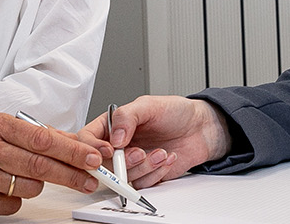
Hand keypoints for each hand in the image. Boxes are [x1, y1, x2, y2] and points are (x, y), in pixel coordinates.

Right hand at [0, 112, 101, 215]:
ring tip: (24, 178)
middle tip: (91, 177)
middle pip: (40, 164)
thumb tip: (75, 144)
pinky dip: (16, 199)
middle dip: (71, 172)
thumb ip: (34, 135)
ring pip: (29, 187)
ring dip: (38, 186)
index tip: (93, 156)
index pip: (43, 138)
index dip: (72, 150)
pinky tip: (3, 189)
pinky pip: (11, 204)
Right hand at [80, 96, 231, 188]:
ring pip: (125, 176)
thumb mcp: (149, 105)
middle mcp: (119, 145)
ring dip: (144, 167)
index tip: (109, 150)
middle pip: (104, 163)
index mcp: (113, 125)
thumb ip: (127, 117)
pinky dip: (157, 172)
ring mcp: (132, 162)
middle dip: (123, 162)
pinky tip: (168, 158)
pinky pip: (143, 183)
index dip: (93, 148)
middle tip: (139, 152)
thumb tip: (114, 138)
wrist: (200, 128)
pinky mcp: (147, 175)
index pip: (88, 138)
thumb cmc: (175, 112)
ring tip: (160, 152)